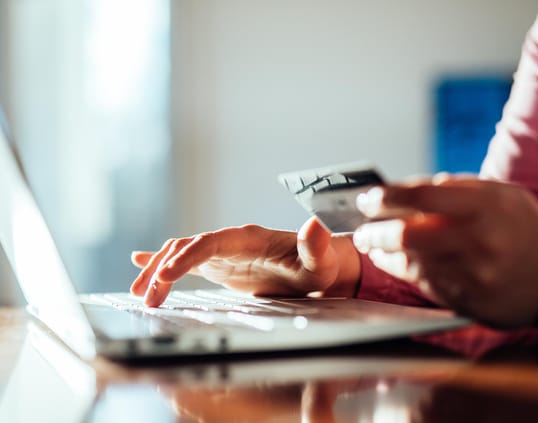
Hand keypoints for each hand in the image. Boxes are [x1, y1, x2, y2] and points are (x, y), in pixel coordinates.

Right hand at [130, 216, 360, 305]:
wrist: (315, 266)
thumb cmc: (318, 265)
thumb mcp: (320, 261)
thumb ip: (315, 246)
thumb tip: (314, 225)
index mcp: (249, 238)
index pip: (210, 242)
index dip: (186, 257)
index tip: (165, 276)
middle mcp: (231, 241)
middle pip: (188, 247)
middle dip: (163, 269)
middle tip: (146, 297)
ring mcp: (223, 251)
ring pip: (181, 253)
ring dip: (158, 270)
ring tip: (139, 293)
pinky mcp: (221, 263)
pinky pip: (187, 259)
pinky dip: (163, 261)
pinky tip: (140, 262)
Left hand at [352, 176, 537, 327]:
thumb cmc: (517, 228)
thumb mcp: (497, 195)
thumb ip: (453, 189)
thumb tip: (405, 190)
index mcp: (486, 206)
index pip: (423, 196)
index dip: (387, 196)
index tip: (367, 197)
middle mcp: (477, 241)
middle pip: (408, 235)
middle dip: (374, 232)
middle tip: (360, 229)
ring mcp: (471, 274)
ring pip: (409, 262)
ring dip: (381, 252)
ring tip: (370, 243)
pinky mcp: (465, 298)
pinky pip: (420, 282)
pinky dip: (398, 269)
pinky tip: (388, 260)